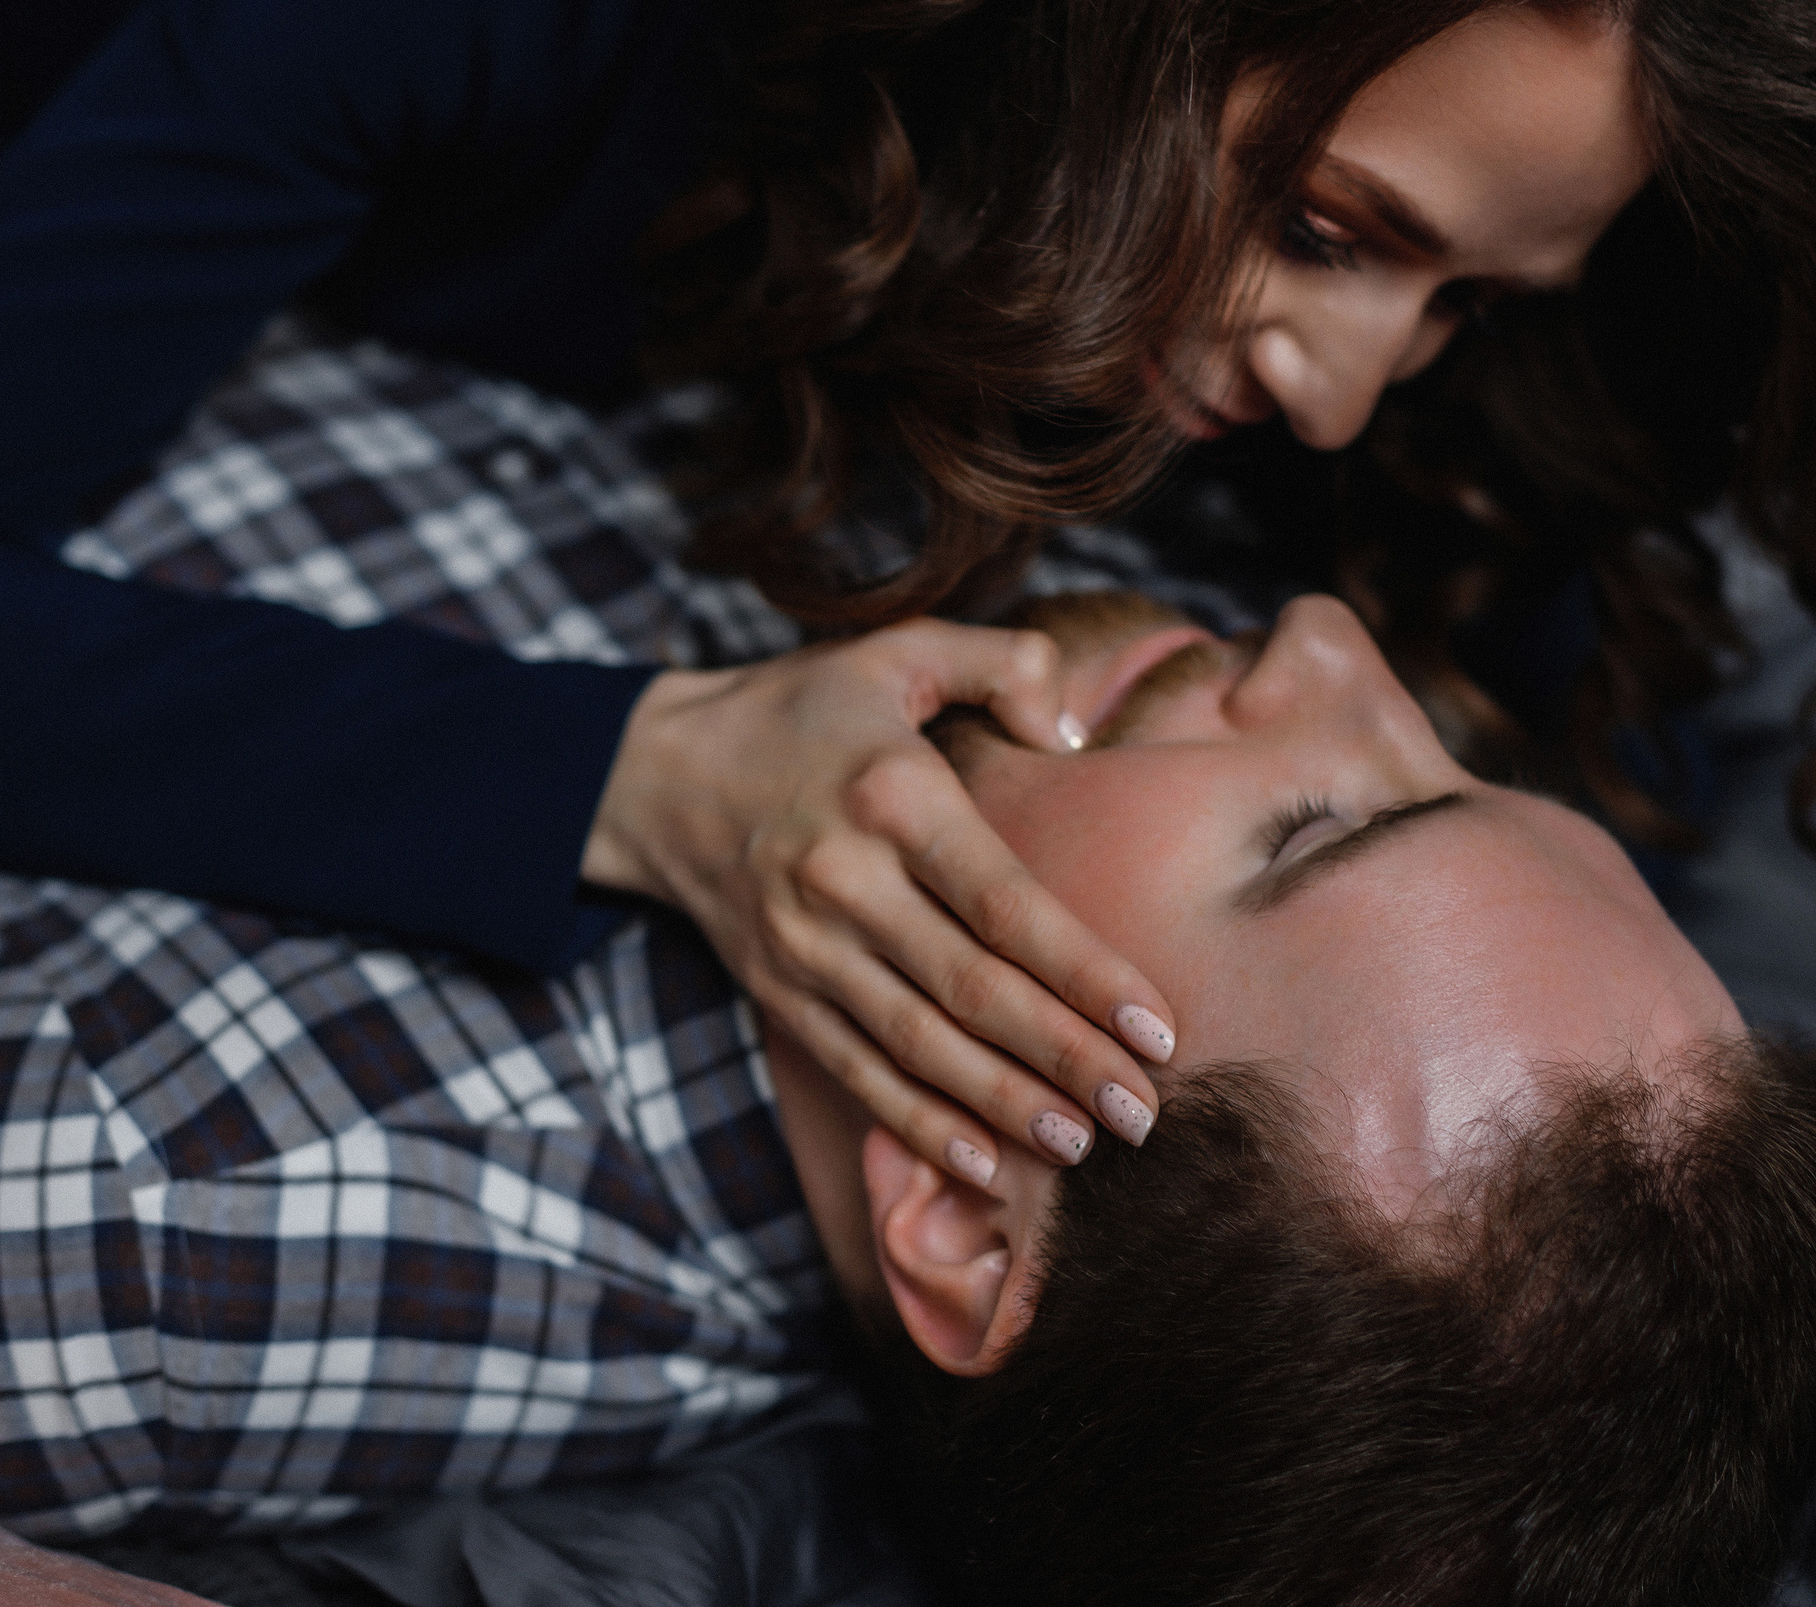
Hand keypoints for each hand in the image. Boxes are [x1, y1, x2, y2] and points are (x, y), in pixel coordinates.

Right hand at [582, 618, 1177, 1184]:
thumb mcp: (899, 651)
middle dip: (1066, 1058)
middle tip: (1144, 1110)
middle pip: (973, 990)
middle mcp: (846, 880)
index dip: (1084, 972)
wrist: (658, 773)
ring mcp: (807, 947)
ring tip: (1083, 1145)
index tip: (1157, 1026)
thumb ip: (1005, 664)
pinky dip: (921, 1126)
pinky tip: (987, 1164)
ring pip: (920, 1045)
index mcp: (893, 796)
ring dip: (1005, 1104)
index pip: (1005, 903)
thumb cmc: (807, 713)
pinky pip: (859, 1073)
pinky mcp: (780, 993)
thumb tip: (1073, 728)